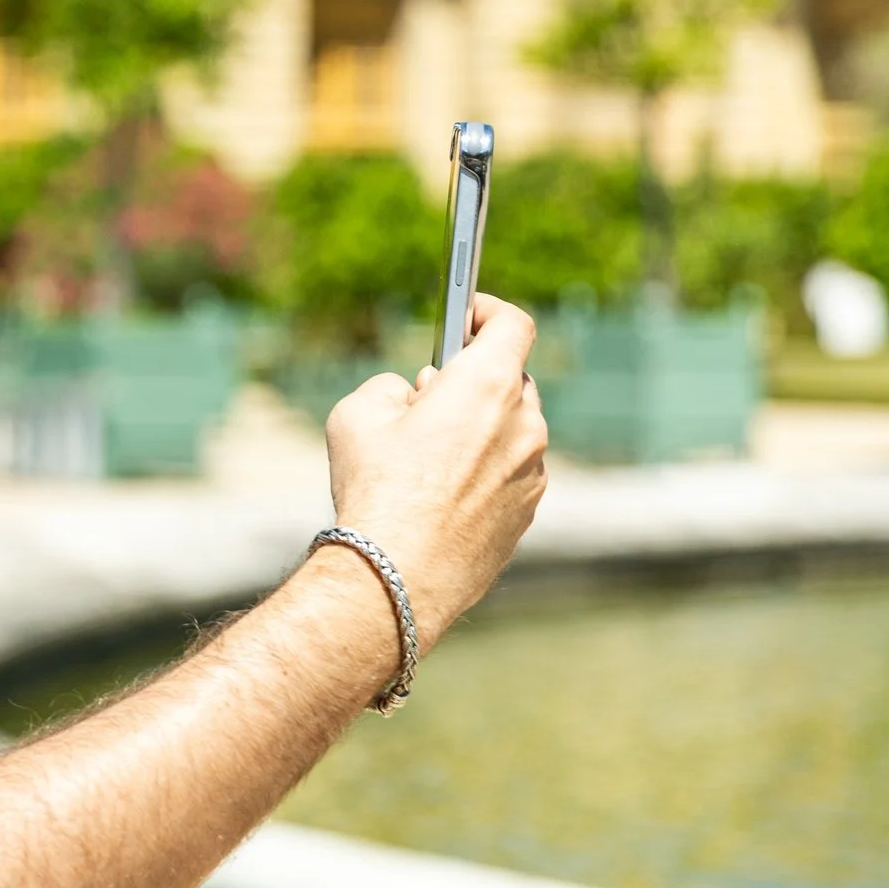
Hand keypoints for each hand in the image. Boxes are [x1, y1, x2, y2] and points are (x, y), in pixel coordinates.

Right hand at [321, 293, 547, 648]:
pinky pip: (509, 473)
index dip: (486, 311)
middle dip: (472, 381)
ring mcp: (532, 471)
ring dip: (479, 429)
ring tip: (427, 456)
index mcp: (487, 386)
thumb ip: (391, 388)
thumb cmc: (374, 490)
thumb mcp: (356, 414)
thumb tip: (413, 399)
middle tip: (428, 398)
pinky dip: (483, 471)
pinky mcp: (528, 512)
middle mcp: (523, 424)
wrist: (395, 576)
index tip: (464, 315)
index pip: (512, 324)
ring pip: (511, 430)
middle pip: (510, 380)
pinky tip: (440, 496)